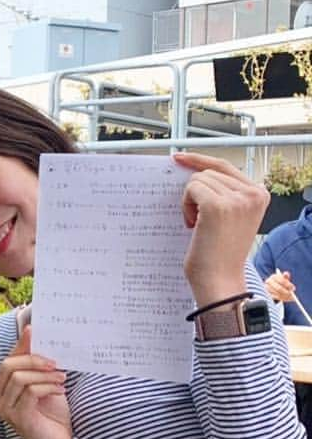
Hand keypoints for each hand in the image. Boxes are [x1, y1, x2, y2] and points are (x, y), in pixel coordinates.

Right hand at [0, 327, 71, 438]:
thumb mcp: (42, 383)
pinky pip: (31, 392)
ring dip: (45, 375)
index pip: (7, 360)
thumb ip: (33, 363)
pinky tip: (60, 390)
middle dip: (34, 360)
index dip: (21, 346)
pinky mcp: (18, 418)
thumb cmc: (51, 415)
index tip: (36, 333)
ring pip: (20, 378)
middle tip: (55, 363)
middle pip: (9, 366)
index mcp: (0, 390)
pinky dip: (48, 387)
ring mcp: (5, 410)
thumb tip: (30, 331)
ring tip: (62, 378)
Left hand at [176, 152, 267, 306]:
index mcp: (259, 194)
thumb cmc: (218, 254)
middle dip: (195, 194)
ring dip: (190, 201)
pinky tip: (193, 225)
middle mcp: (253, 193)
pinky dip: (185, 206)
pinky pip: (190, 189)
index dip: (200, 161)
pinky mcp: (218, 205)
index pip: (225, 166)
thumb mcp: (230, 217)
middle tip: (199, 222)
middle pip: (208, 172)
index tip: (180, 157)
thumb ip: (223, 193)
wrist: (218, 280)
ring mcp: (237, 198)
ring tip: (199, 225)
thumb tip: (193, 170)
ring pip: (197, 180)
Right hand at [265, 269, 296, 302]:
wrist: (273, 286)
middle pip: (279, 288)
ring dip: (284, 296)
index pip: (282, 281)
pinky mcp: (266, 294)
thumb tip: (286, 273)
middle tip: (291, 294)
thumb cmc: (281, 282)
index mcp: (274, 276)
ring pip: (277, 293)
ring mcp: (266, 288)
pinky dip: (280, 298)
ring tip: (289, 297)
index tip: (293, 288)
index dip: (288, 285)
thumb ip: (286, 277)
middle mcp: (268, 281)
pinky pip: (275, 297)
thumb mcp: (284, 279)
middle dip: (286, 292)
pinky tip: (284, 298)